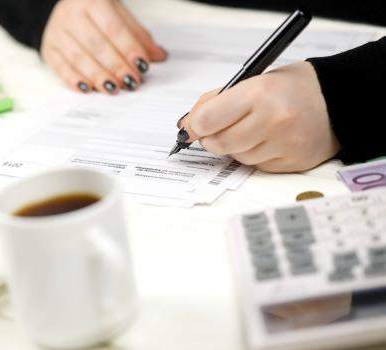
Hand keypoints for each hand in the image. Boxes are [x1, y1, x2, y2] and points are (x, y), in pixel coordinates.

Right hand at [40, 0, 166, 93]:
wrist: (60, 8)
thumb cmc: (95, 12)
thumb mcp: (118, 14)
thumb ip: (137, 35)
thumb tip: (158, 55)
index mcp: (91, 0)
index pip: (113, 28)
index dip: (128, 49)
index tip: (142, 66)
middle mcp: (71, 14)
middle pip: (96, 45)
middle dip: (115, 66)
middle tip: (131, 82)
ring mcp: (57, 32)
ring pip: (78, 58)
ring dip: (97, 76)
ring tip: (113, 88)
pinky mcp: (48, 49)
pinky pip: (60, 67)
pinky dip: (74, 80)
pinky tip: (87, 88)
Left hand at [180, 62, 339, 172]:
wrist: (336, 100)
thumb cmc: (290, 88)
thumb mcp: (253, 80)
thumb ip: (218, 101)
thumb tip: (189, 124)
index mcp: (259, 92)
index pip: (207, 120)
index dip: (194, 126)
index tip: (191, 127)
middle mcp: (272, 120)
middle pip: (220, 143)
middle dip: (210, 139)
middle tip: (214, 131)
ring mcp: (284, 144)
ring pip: (237, 157)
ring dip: (234, 147)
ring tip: (249, 130)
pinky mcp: (292, 162)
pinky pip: (256, 166)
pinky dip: (253, 156)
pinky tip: (266, 141)